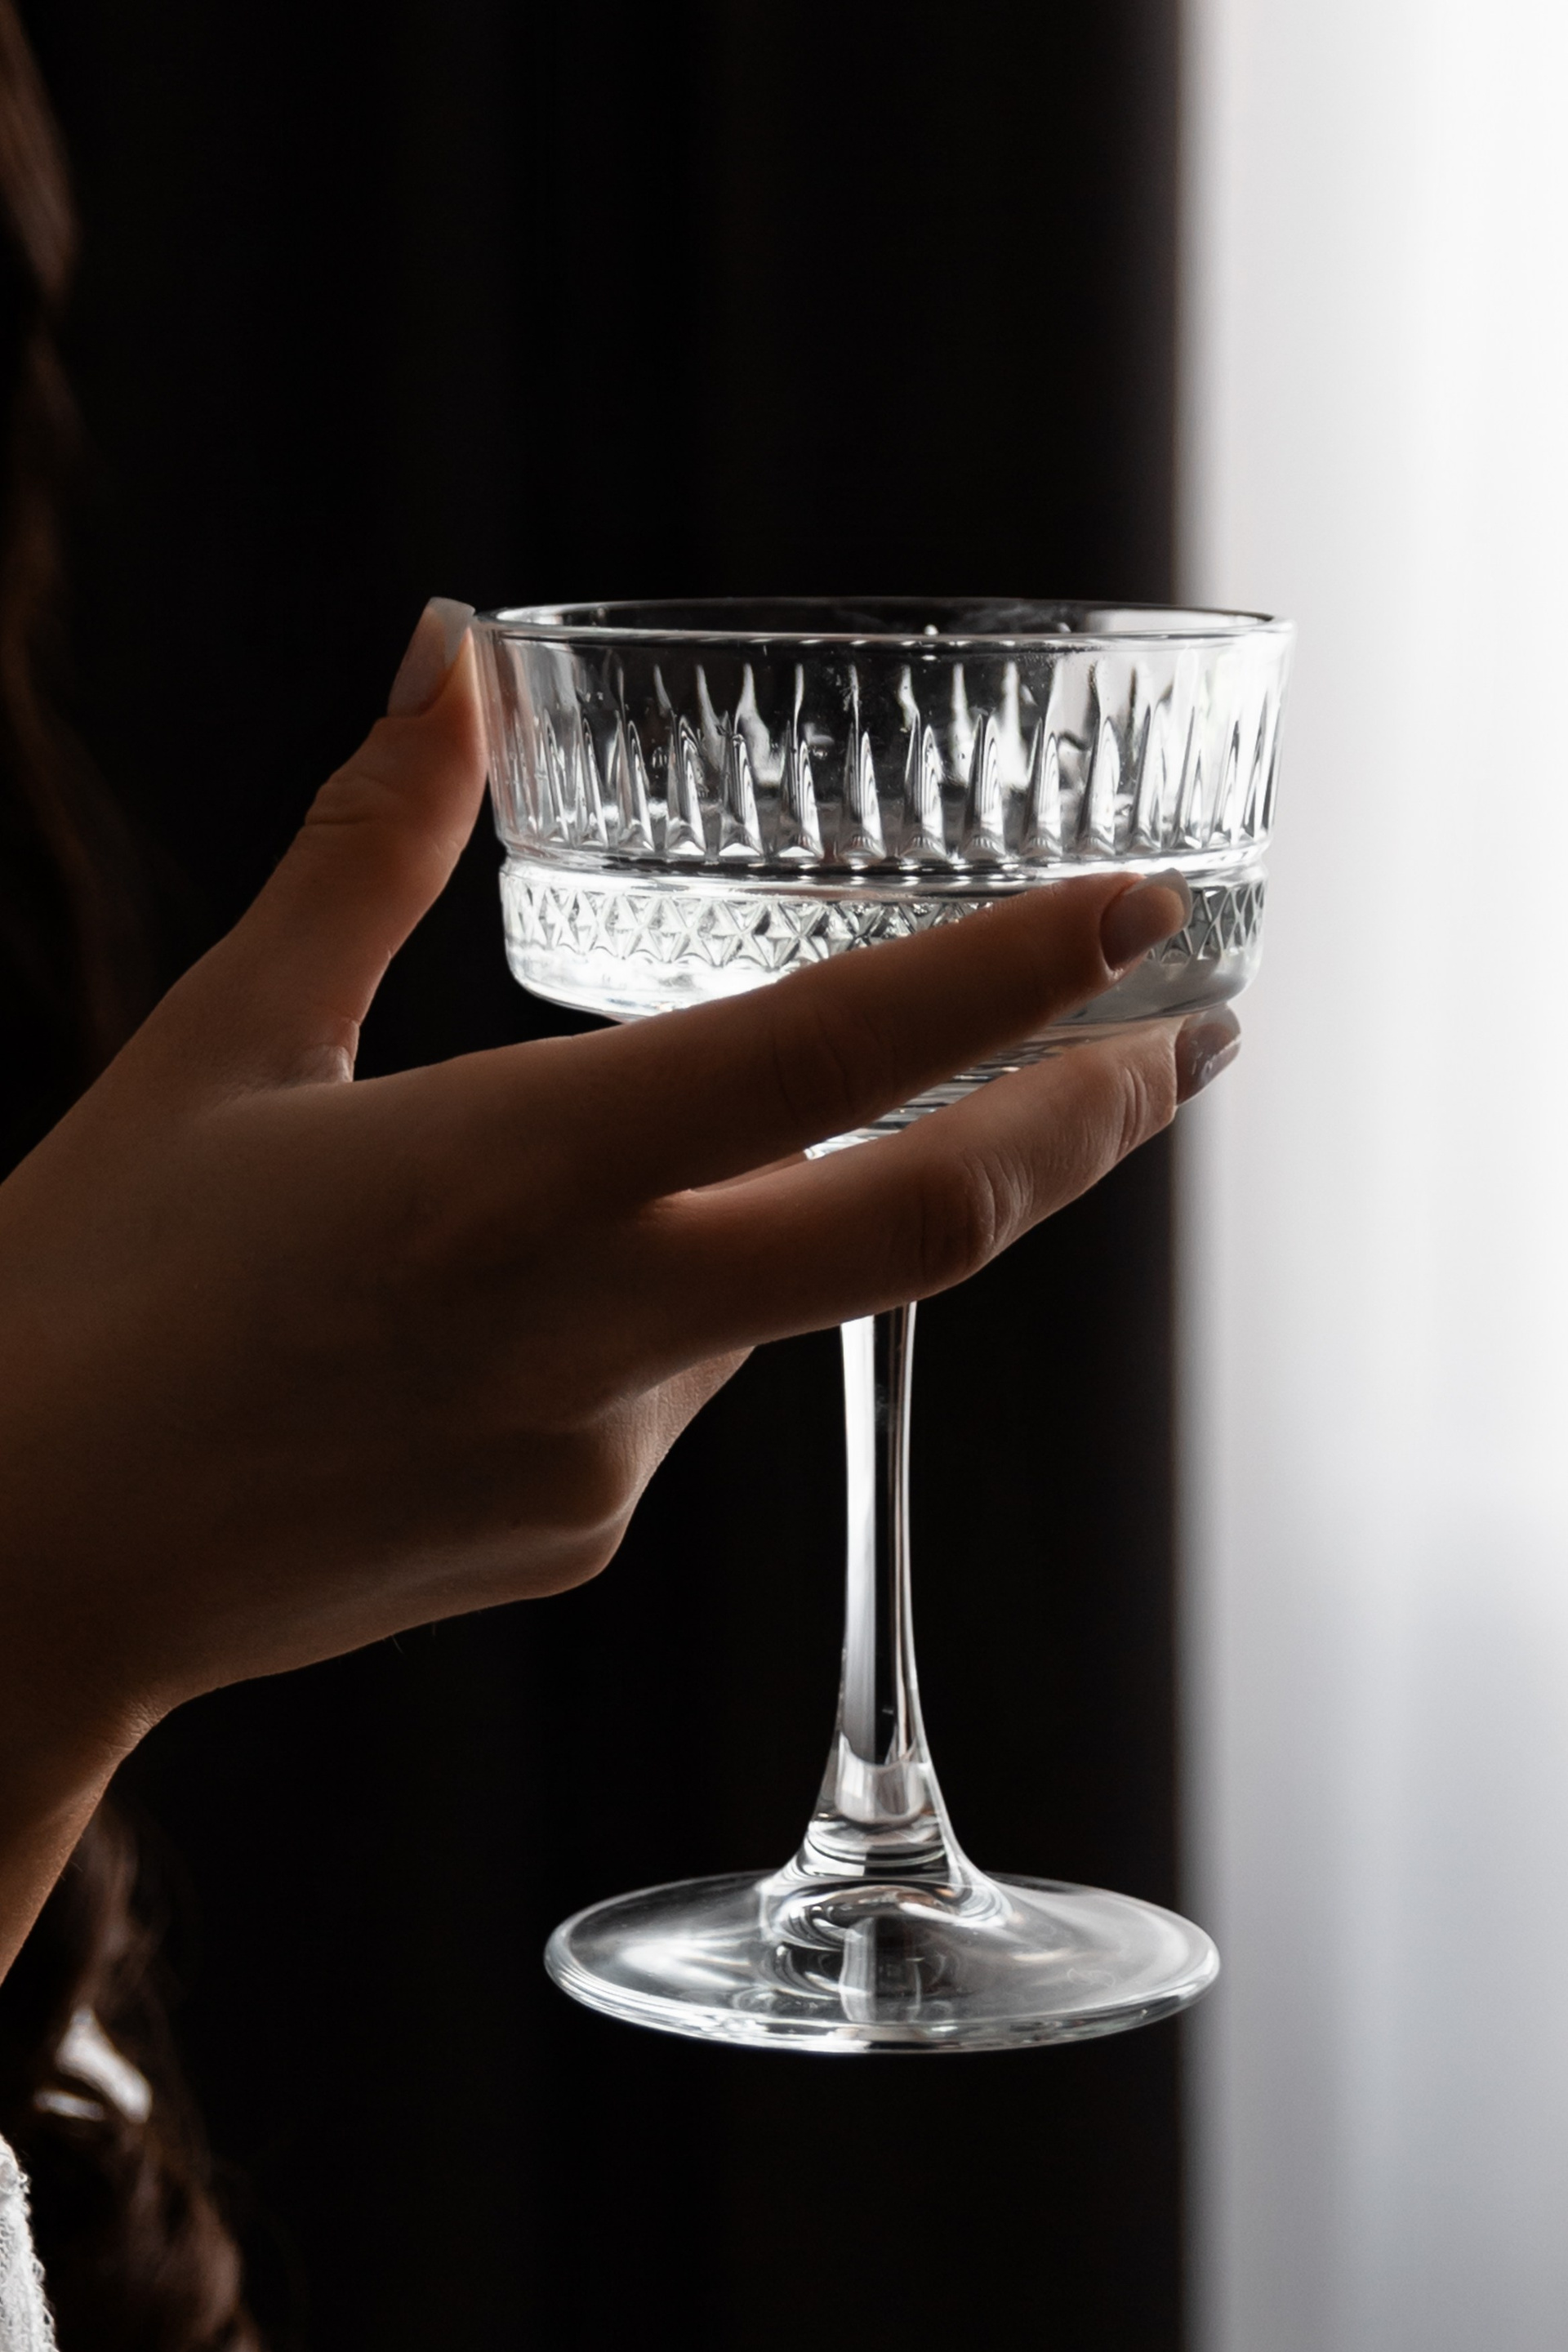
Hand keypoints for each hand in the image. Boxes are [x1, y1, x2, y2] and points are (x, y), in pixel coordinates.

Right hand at [0, 600, 1235, 1962]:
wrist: (11, 1562)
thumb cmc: (91, 1283)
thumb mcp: (229, 1040)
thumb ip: (374, 842)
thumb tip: (450, 653)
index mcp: (513, 1169)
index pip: (834, 1055)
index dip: (1017, 977)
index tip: (1151, 918)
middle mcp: (596, 1324)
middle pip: (928, 1227)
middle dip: (1087, 1125)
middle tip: (1189, 1044)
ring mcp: (604, 1456)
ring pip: (771, 1301)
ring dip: (771, 1218)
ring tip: (577, 1186)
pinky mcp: (579, 1537)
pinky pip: (672, 1395)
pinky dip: (654, 1317)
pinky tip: (490, 1318)